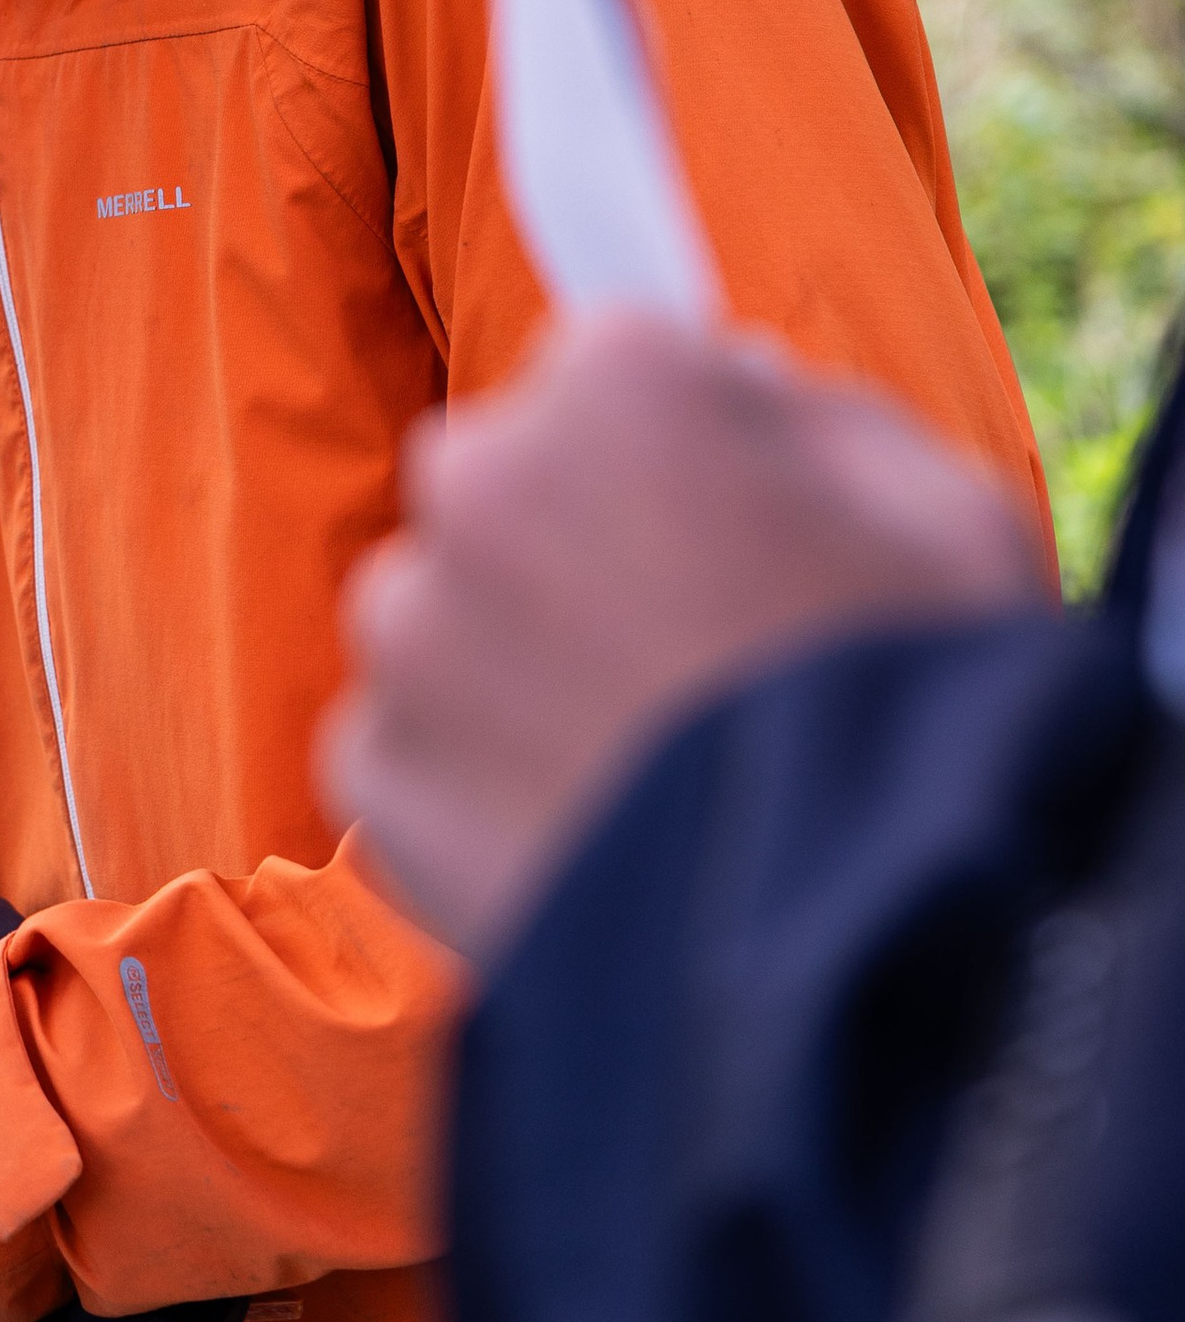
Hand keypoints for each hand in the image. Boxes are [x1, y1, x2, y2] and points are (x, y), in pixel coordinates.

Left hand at [324, 310, 1049, 966]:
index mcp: (618, 384)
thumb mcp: (942, 514)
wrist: (854, 959)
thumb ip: (812, 419)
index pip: (596, 362)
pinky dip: (466, 782)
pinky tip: (580, 825)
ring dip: (506, 664)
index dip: (660, 442)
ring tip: (637, 758)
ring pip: (437, 616)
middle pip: (493, 481)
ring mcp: (414, 633)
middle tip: (676, 647)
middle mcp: (482, 482)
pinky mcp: (378, 772)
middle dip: (562, 541)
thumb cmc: (924, 715)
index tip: (704, 506)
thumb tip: (724, 381)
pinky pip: (403, 745)